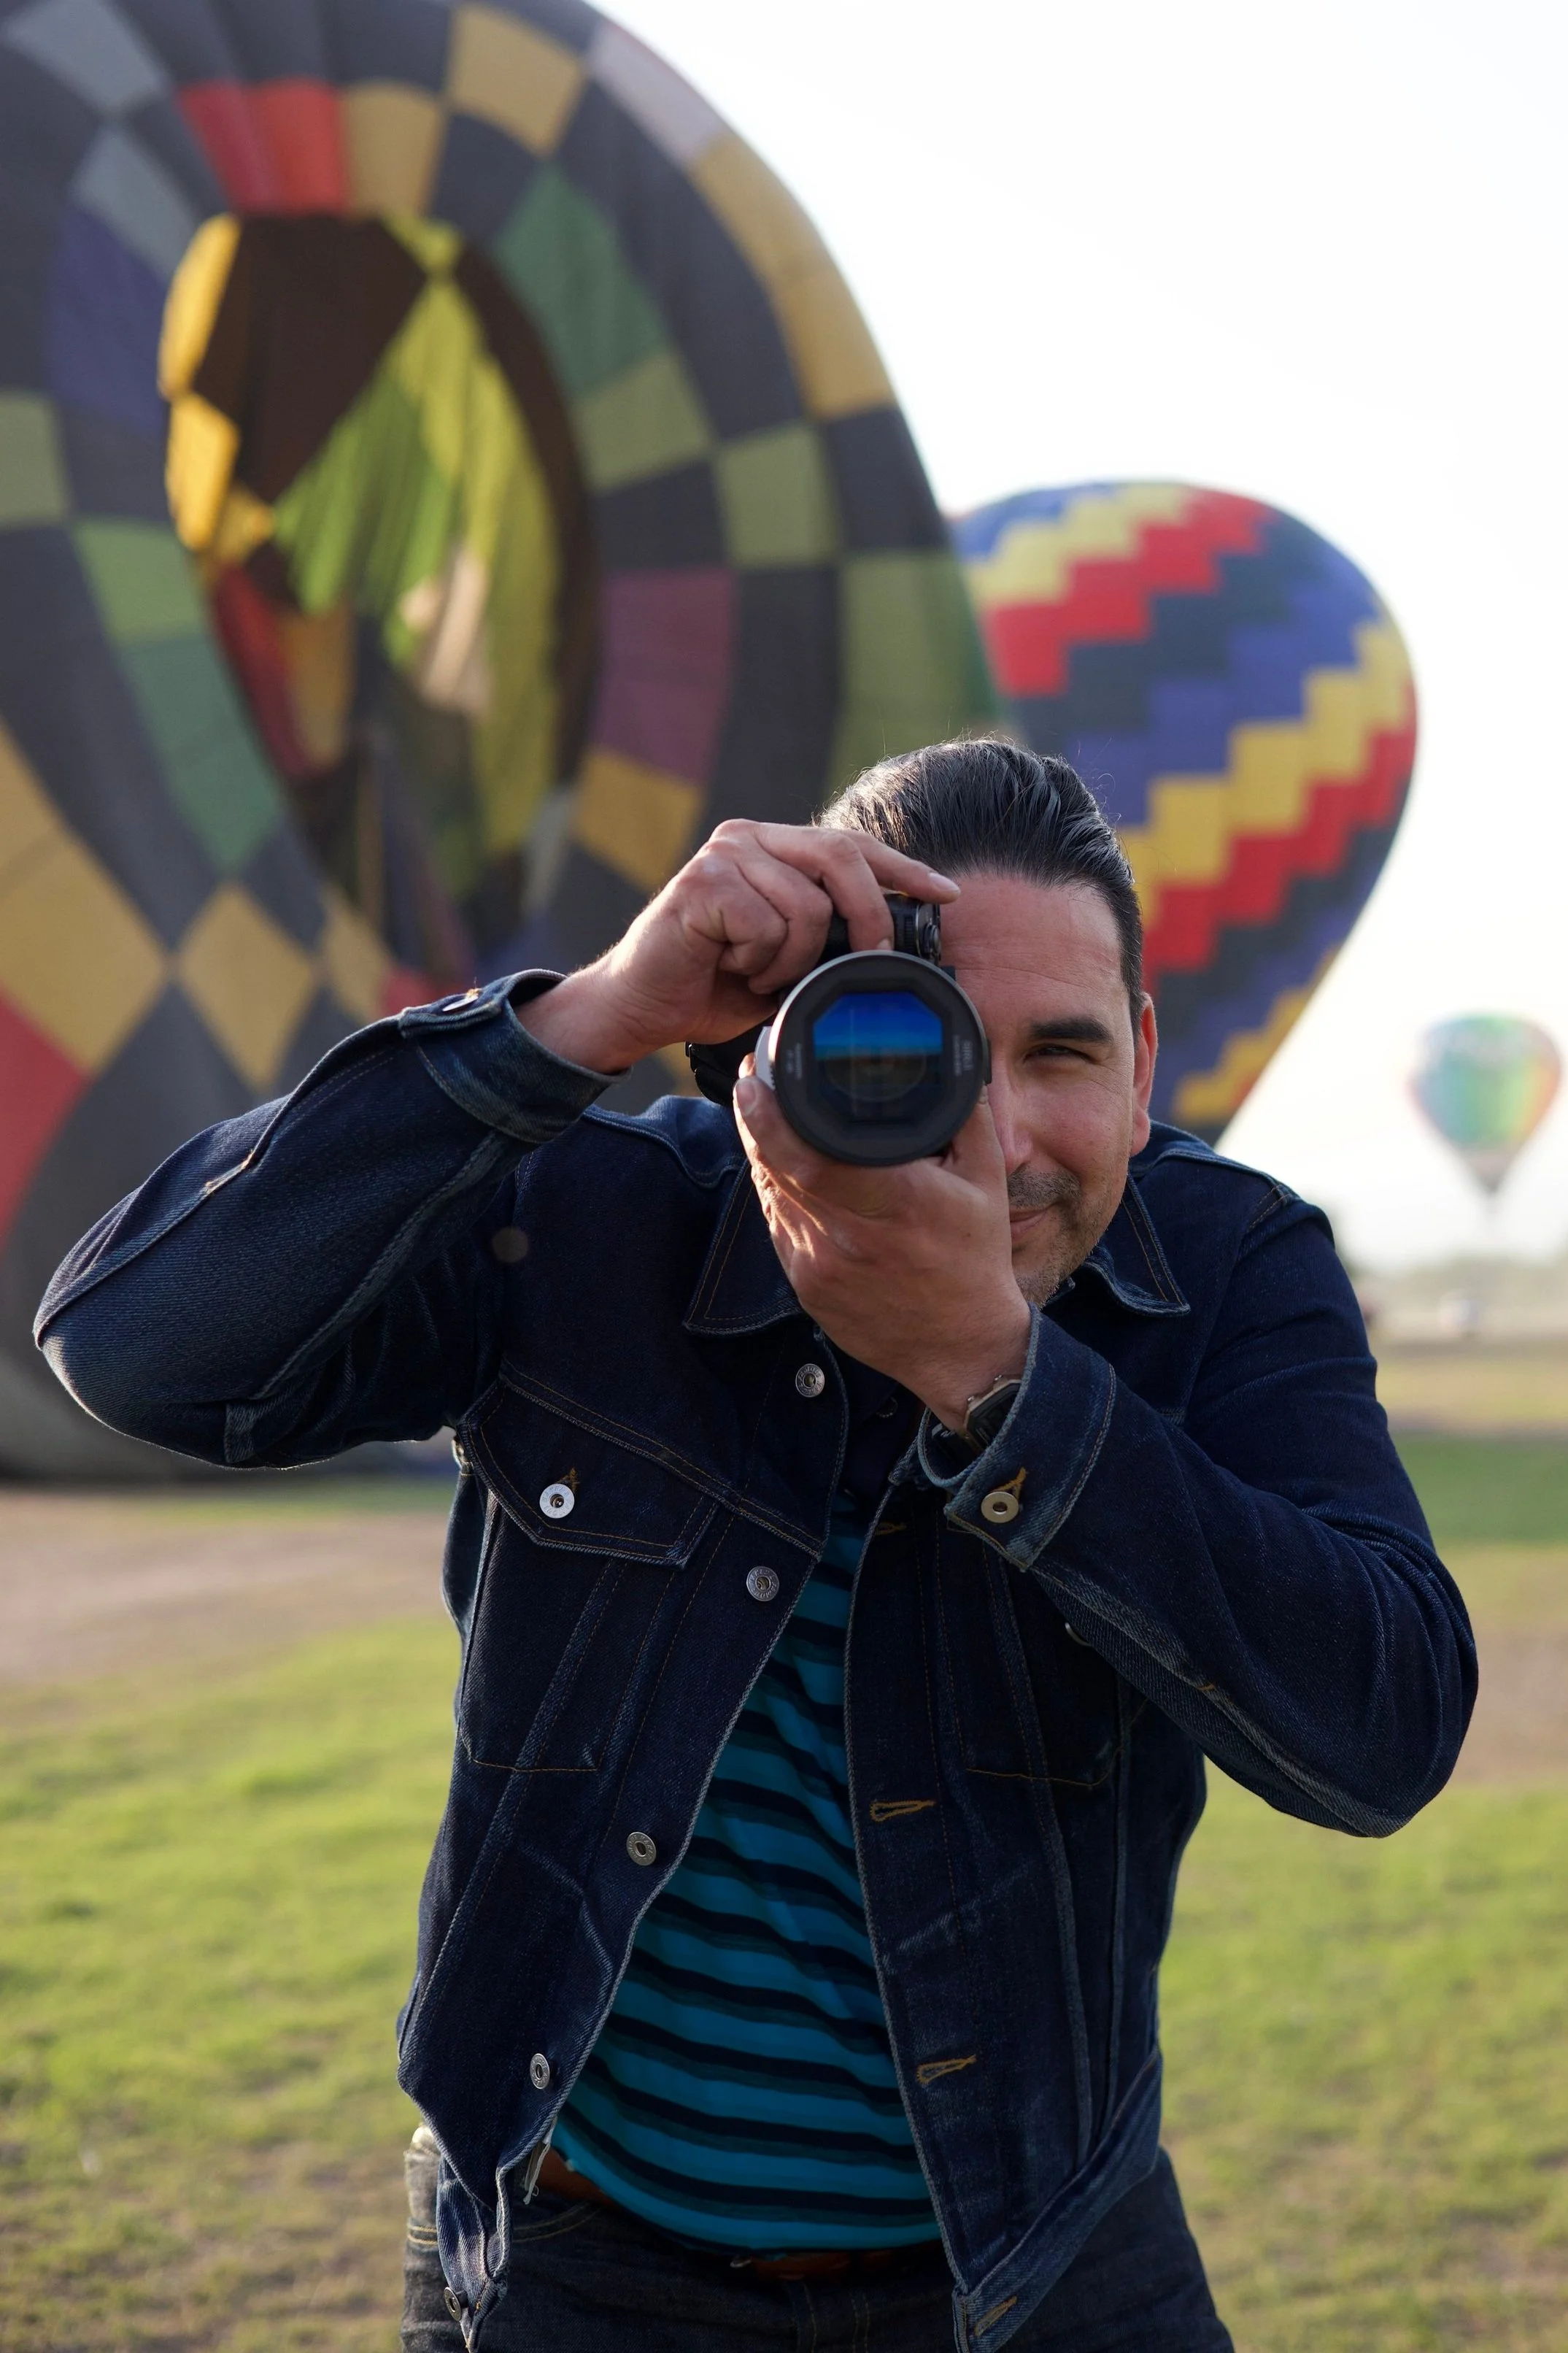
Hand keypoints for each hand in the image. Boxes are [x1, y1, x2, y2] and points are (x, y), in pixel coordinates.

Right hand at [515, 821, 957, 1073]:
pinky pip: (767, 925)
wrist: (641, 1006)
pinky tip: (732, 968)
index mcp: (774, 847)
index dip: (904, 870)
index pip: (853, 846)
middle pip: (840, 858)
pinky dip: (760, 963)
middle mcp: (750, 837)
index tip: (947, 894)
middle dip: (869, 915)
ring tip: (760, 975)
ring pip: (806, 905)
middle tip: (869, 960)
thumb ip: (832, 937)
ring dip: (793, 960)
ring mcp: (723, 854)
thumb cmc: (714, 985)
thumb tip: (898, 942)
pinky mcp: (701, 882)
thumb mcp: (790, 959)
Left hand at [733, 1070, 1031, 1431]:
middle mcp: (848, 1236)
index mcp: (893, 1203)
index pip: (808, 1154)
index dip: (768, 1117)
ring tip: (765, 1116)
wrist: (960, 1348)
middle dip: (754, 1119)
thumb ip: (967, 1115)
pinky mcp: (805, 1286)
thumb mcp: (987, 1181)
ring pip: (770, 1194)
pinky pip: (777, 1225)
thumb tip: (951, 1060)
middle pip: (775, 1168)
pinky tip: (785, 1170)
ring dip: (761, 1153)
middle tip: (753, 1081)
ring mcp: (819, 1265)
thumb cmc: (975, 1261)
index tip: (753, 1080)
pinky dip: (776, 1192)